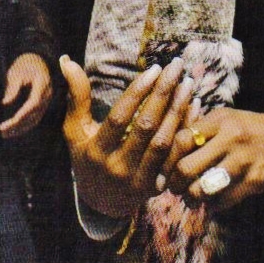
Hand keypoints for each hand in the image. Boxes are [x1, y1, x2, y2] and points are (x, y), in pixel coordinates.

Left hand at [0, 52, 52, 137]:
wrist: (38, 61)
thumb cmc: (25, 64)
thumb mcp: (16, 71)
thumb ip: (13, 87)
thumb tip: (5, 103)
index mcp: (42, 84)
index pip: (33, 103)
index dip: (23, 114)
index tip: (11, 122)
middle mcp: (47, 95)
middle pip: (34, 114)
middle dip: (18, 124)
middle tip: (2, 130)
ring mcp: (46, 101)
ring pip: (35, 119)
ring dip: (21, 128)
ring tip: (5, 134)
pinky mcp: (42, 105)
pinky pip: (35, 118)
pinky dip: (24, 125)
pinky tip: (13, 129)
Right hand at [60, 56, 195, 218]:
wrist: (101, 202)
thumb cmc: (87, 157)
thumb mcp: (75, 130)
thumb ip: (76, 97)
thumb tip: (67, 60)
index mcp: (96, 152)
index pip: (119, 118)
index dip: (137, 93)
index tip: (154, 69)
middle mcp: (118, 167)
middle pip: (146, 127)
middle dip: (163, 94)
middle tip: (176, 67)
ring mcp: (139, 180)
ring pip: (164, 142)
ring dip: (179, 110)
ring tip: (188, 83)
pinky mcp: (158, 187)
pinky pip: (177, 155)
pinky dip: (187, 130)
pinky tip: (196, 106)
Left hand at [164, 109, 263, 210]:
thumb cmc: (260, 129)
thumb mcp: (233, 118)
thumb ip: (205, 128)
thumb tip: (171, 146)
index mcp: (222, 120)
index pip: (180, 139)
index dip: (166, 158)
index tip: (163, 167)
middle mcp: (231, 139)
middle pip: (186, 167)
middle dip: (174, 183)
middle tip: (172, 187)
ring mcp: (243, 162)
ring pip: (201, 189)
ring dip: (190, 198)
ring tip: (189, 197)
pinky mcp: (253, 183)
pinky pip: (221, 201)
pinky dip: (212, 205)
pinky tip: (211, 201)